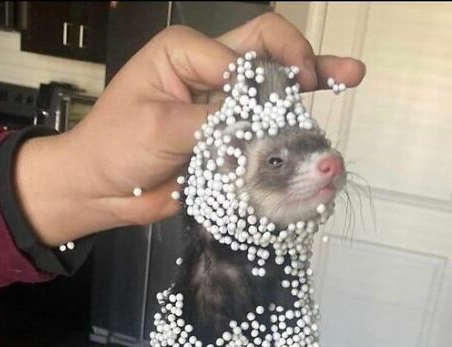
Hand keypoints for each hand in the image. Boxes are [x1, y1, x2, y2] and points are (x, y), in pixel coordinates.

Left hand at [14, 12, 365, 246]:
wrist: (100, 191)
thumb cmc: (114, 148)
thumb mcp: (159, 127)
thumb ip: (212, 122)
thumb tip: (258, 126)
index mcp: (187, 52)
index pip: (243, 53)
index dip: (269, 79)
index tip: (274, 113)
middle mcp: (209, 72)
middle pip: (268, 53)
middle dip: (306, 60)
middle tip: (344, 74)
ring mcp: (221, 106)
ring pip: (273, 89)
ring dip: (310, 84)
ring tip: (351, 77)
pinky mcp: (227, 139)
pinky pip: (264, 130)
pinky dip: (291, 129)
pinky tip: (322, 121)